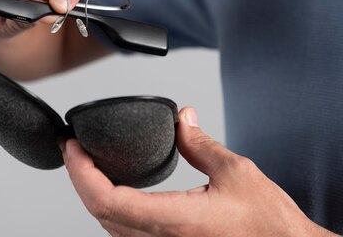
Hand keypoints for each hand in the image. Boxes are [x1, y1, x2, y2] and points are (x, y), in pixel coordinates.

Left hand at [60, 107, 338, 236]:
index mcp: (176, 221)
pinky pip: (126, 234)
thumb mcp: (237, 173)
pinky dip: (110, 209)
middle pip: (100, 215)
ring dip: (91, 195)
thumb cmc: (270, 224)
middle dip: (78, 179)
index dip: (81, 173)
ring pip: (110, 228)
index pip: (108, 200)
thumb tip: (182, 117)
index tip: (72, 146)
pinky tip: (113, 190)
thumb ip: (201, 144)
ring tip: (85, 164)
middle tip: (72, 148)